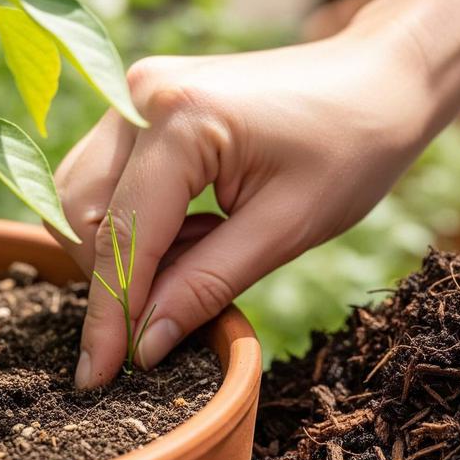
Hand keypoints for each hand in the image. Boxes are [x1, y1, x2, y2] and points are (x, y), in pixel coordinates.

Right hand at [52, 0, 459, 386]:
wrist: (378, 81)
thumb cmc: (351, 149)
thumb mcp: (286, 229)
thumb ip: (205, 285)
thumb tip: (144, 345)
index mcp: (181, 121)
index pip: (122, 236)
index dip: (109, 315)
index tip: (98, 377)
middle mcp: (141, 94)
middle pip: (81, 213)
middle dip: (113, 278)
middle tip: (175, 308)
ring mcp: (136, 91)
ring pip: (82, 194)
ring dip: (120, 248)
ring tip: (199, 256)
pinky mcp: (142, 101)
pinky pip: (106, 175)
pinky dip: (133, 220)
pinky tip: (191, 231)